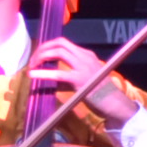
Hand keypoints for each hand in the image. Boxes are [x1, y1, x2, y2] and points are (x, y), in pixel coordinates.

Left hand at [26, 35, 140, 127]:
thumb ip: (68, 74)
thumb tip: (47, 76)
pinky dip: (43, 73)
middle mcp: (85, 57)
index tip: (38, 55)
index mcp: (86, 54)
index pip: (64, 43)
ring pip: (59, 52)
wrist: (113, 103)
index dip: (47, 46)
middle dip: (43, 48)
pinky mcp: (80, 79)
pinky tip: (32, 75)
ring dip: (42, 56)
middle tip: (32, 60)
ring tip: (32, 65)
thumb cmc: (98, 92)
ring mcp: (84, 66)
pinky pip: (58, 73)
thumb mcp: (84, 77)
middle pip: (60, 43)